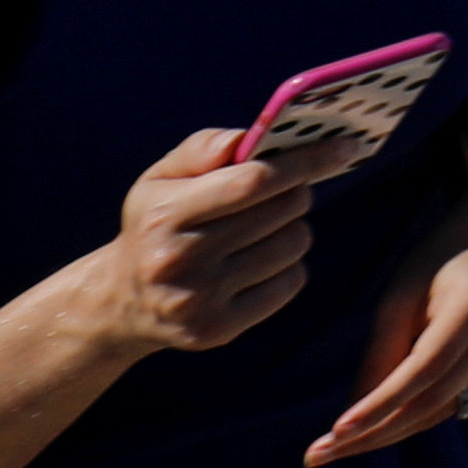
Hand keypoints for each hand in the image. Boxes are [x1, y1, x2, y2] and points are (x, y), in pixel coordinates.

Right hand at [69, 129, 318, 362]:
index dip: (305, 161)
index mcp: (165, 215)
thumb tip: (251, 138)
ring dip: (293, 228)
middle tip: (288, 188)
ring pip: (293, 245)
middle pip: (281, 210)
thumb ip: (203, 148)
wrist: (122, 301)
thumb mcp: (160, 180)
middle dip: (297, 191)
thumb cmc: (155, 224)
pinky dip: (288, 266)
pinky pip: (290, 283)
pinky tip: (259, 261)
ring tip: (266, 227)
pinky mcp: (219, 329)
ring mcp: (200, 299)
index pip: (254, 181)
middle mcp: (180, 259)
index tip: (344, 147)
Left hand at [312, 219, 467, 466]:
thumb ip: (383, 349)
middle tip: (318, 455)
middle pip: (436, 398)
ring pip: (446, 408)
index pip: (427, 367)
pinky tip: (376, 427)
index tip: (336, 431)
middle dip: (376, 432)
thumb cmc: (440, 256)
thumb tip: (354, 412)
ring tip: (335, 449)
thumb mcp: (401, 292)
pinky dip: (414, 416)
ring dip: (390, 432)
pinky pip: (456, 400)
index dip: (383, 403)